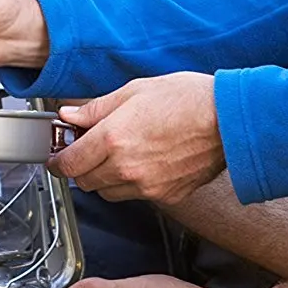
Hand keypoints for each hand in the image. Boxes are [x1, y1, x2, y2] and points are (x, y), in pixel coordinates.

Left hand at [49, 72, 223, 204]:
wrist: (230, 120)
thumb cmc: (189, 99)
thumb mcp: (135, 90)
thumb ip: (96, 108)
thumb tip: (70, 116)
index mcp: (113, 138)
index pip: (68, 162)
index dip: (57, 160)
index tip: (57, 155)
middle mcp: (126, 167)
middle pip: (84, 182)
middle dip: (80, 167)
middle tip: (86, 150)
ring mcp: (147, 186)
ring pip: (108, 193)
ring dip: (104, 178)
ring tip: (117, 154)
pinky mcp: (167, 196)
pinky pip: (136, 196)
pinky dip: (131, 184)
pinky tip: (142, 163)